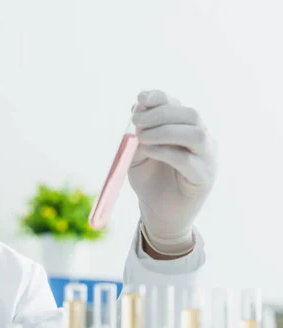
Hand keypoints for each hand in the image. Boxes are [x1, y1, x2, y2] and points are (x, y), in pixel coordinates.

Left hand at [128, 90, 215, 254]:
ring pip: (196, 134)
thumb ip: (138, 133)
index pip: (177, 104)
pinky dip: (166, 151)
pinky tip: (148, 151)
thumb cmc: (149, 180)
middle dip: (161, 113)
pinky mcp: (205, 178)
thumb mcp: (136, 153)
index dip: (160, 97)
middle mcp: (201, 139)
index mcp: (185, 128)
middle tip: (137, 122)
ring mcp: (207, 158)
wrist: (157, 213)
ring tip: (143, 137)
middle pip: (190, 115)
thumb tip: (137, 110)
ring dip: (166, 131)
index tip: (140, 98)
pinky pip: (189, 160)